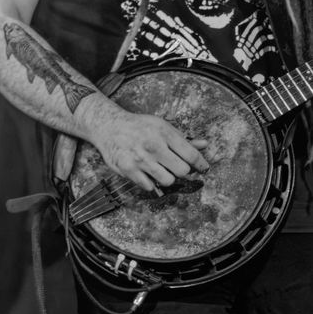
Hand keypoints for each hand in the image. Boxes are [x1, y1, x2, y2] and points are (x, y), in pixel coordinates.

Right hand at [76, 95, 210, 193]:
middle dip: (183, 171)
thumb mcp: (162, 127)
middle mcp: (154, 146)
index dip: (201, 164)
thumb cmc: (139, 127)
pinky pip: (150, 186)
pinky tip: (147, 173)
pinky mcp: (128, 170)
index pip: (191, 155)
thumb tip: (204, 145)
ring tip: (161, 170)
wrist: (109, 127)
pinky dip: (151, 182)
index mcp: (165, 133)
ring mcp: (141, 160)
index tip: (204, 169)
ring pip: (168, 181)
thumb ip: (183, 139)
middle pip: (183, 171)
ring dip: (168, 178)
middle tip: (177, 167)